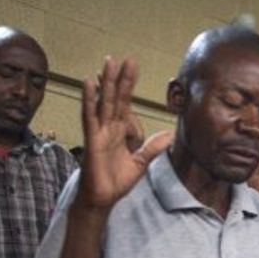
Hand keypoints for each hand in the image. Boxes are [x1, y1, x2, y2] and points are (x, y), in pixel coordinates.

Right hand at [78, 57, 171, 211]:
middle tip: (126, 59)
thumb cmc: (116, 181)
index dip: (129, 88)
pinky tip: (89, 83)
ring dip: (105, 82)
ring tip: (108, 62)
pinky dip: (89, 100)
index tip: (133, 69)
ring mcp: (99, 132)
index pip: (126, 105)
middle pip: (115, 98)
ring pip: (103, 102)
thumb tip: (169, 135)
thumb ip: (152, 148)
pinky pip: (90, 116)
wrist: (102, 199)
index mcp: (120, 132)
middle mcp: (108, 128)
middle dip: (121, 79)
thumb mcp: (140, 163)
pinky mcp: (91, 139)